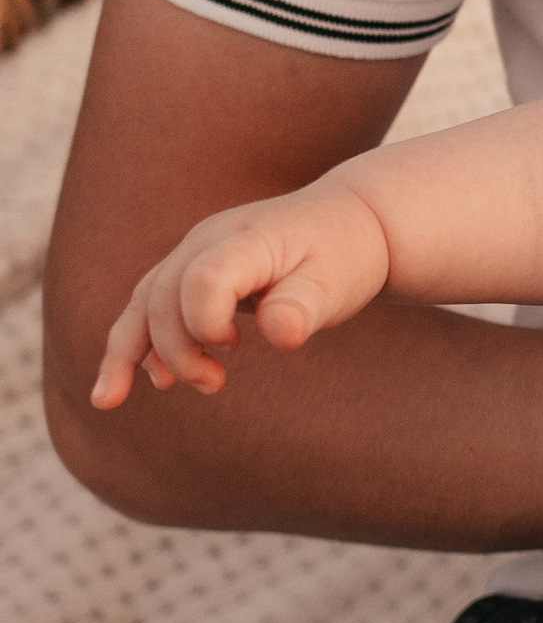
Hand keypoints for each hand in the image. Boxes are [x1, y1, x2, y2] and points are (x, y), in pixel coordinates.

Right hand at [92, 181, 395, 403]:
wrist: (351, 222)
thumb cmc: (345, 255)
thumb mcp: (338, 282)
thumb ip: (305, 307)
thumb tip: (282, 334)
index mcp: (247, 239)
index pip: (203, 280)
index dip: (205, 323)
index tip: (235, 345)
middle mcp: (210, 238)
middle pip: (163, 295)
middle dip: (175, 349)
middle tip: (214, 385)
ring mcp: (196, 250)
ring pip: (144, 299)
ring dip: (127, 350)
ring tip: (112, 400)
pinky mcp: (193, 268)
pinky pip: (150, 303)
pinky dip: (134, 342)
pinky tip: (134, 381)